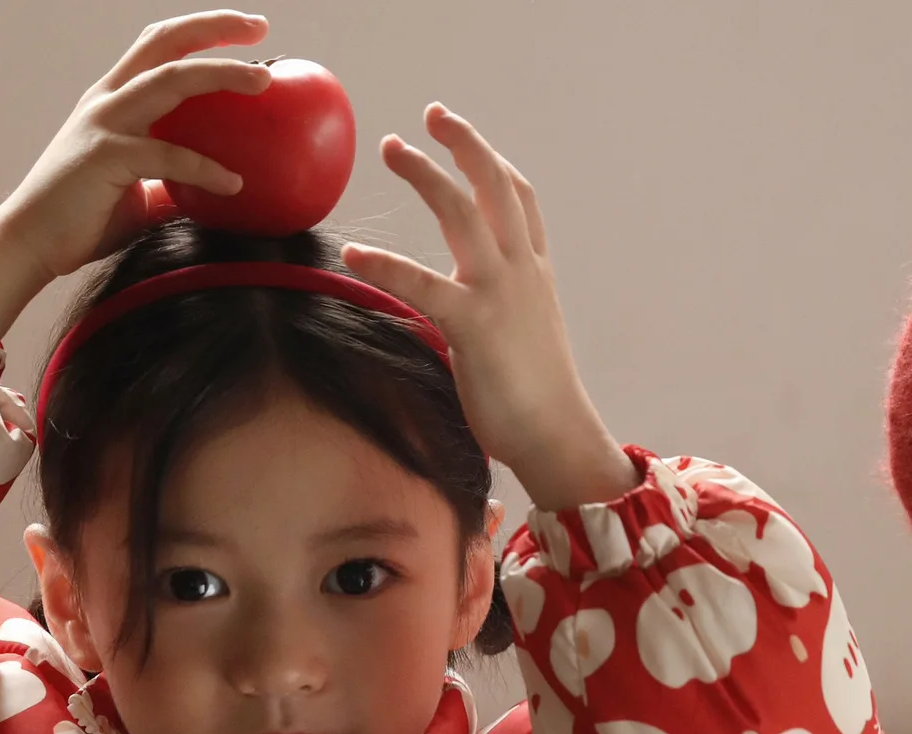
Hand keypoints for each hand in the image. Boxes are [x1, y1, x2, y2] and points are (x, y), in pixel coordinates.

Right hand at [0, 13, 271, 343]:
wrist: (33, 242)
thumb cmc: (85, 220)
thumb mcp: (140, 195)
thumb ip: (174, 185)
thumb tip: (217, 196)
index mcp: (116, 100)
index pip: (161, 48)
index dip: (202, 32)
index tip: (249, 34)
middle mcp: (109, 99)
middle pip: (165, 42)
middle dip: (214, 27)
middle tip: (260, 26)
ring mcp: (105, 122)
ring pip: (169, 80)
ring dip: (218, 73)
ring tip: (262, 82)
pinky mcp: (105, 156)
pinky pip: (167, 156)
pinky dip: (204, 168)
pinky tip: (234, 185)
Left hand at [342, 107, 636, 510]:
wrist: (558, 440)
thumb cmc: (539, 405)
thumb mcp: (526, 341)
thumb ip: (501, 313)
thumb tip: (466, 316)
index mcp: (535, 277)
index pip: (520, 202)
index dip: (493, 163)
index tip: (463, 138)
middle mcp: (521, 274)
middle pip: (495, 186)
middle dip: (463, 143)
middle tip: (429, 116)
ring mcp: (499, 294)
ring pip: (462, 211)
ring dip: (424, 173)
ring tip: (392, 148)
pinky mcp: (473, 326)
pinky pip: (421, 283)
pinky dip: (385, 264)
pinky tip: (354, 253)